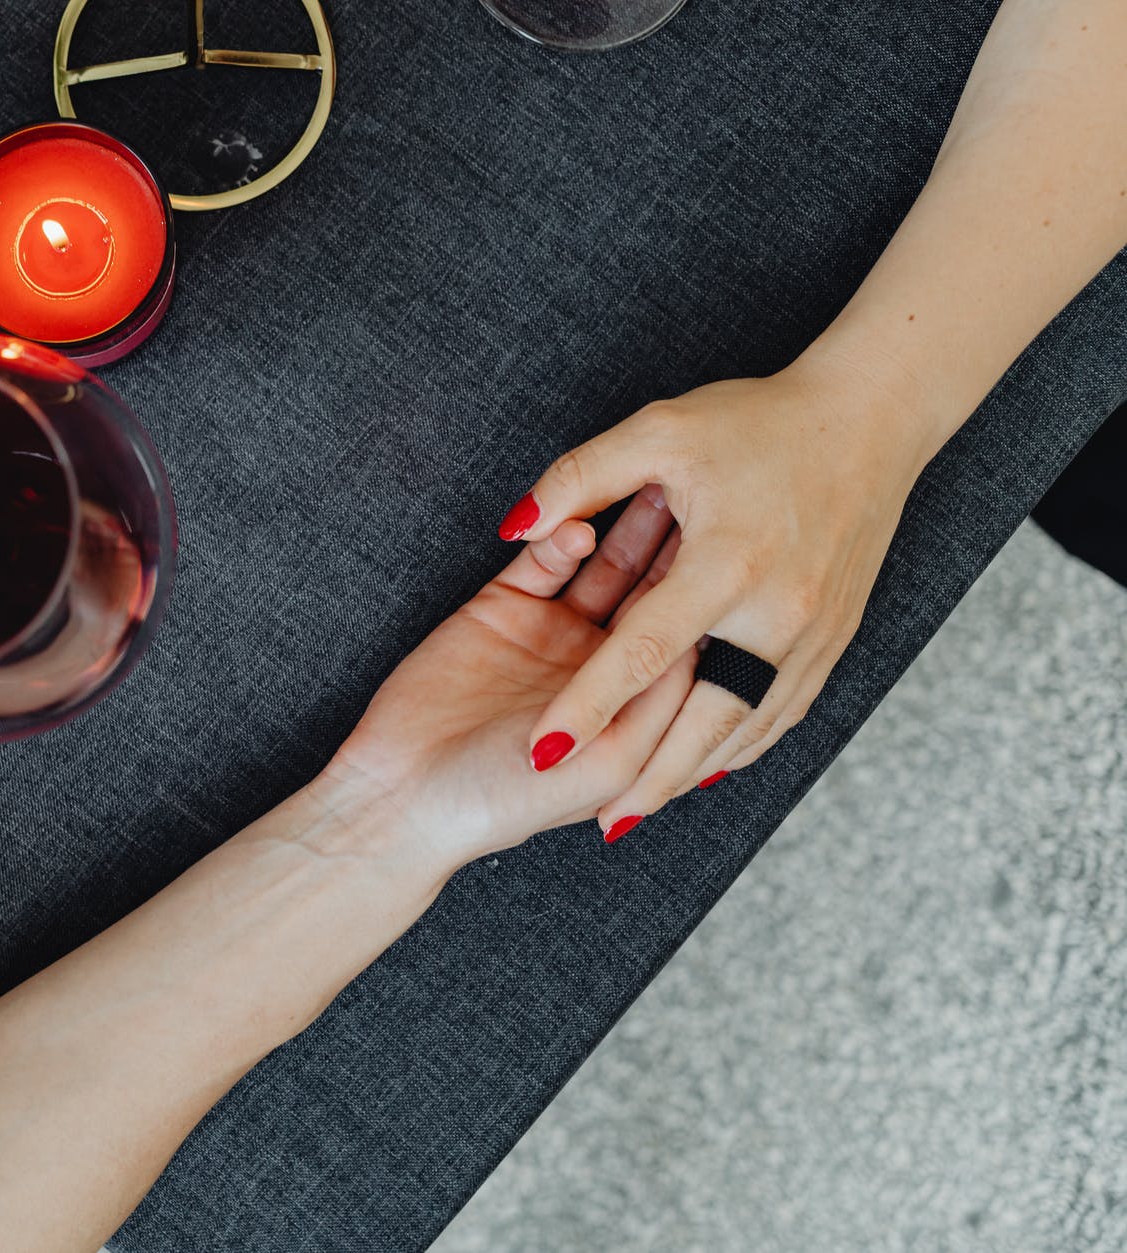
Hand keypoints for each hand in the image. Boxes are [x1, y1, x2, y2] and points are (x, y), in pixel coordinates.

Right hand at [326, 489, 694, 866]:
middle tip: (704, 492)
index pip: (693, 636)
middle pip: (657, 589)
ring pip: (606, 563)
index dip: (717, 593)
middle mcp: (603, 662)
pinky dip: (560, 537)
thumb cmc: (509, 801)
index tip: (743, 542)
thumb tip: (708, 632)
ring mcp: (553, 630)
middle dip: (680, 543)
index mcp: (638, 703)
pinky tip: (574, 526)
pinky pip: (542, 559)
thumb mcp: (612, 763)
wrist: (405, 796)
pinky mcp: (501, 606)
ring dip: (628, 526)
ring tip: (651, 483)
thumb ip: (663, 699)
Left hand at [497, 356, 920, 833]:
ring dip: (696, 772)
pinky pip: (785, 712)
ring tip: (640, 806)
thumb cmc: (756, 419)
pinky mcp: (836, 637)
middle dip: (651, 777)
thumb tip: (512, 525)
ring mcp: (814, 632)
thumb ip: (580, 478)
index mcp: (726, 563)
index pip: (641, 653)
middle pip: (704, 719)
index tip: (543, 753)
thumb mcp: (659, 430)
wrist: (873, 415)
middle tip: (599, 820)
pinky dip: (742, 746)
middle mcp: (775, 611)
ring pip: (749, 727)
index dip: (588, 706)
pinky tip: (706, 765)